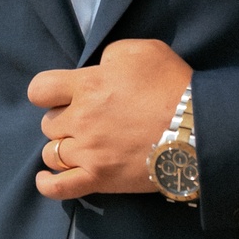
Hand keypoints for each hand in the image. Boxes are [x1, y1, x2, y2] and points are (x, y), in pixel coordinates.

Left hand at [29, 38, 191, 199]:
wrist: (198, 128)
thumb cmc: (173, 85)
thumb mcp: (142, 51)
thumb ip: (110, 56)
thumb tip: (99, 68)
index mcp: (87, 86)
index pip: (40, 89)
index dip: (48, 91)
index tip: (61, 95)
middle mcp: (81, 120)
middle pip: (48, 122)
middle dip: (64, 118)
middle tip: (88, 119)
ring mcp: (88, 152)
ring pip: (51, 153)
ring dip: (61, 147)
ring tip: (80, 145)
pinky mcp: (99, 179)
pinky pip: (59, 187)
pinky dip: (47, 184)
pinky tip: (46, 178)